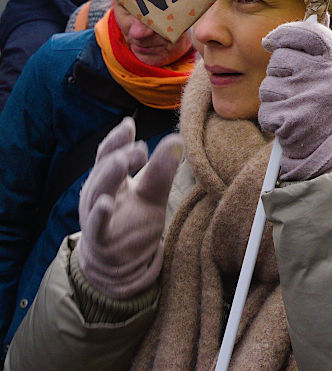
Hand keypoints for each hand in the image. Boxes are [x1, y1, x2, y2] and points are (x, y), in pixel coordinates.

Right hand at [77, 118, 182, 299]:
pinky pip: (96, 226)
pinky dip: (99, 215)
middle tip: (139, 149)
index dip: (117, 139)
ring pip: (97, 193)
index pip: (107, 153)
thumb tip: (177, 139)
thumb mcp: (152, 193)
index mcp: (108, 179)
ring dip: (109, 175)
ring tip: (122, 161)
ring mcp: (95, 216)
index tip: (129, 124)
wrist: (120, 267)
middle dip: (118, 155)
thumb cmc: (134, 222)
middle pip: (102, 169)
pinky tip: (106, 204)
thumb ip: (162, 168)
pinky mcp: (99, 239)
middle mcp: (98, 194)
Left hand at [259, 18, 331, 180]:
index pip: (306, 31)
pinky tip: (289, 123)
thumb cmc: (329, 102)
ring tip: (294, 106)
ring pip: (267, 86)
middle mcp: (328, 75)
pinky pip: (265, 111)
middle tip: (295, 88)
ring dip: (274, 97)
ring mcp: (311, 98)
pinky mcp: (294, 121)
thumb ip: (320, 45)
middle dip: (278, 73)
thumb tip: (312, 15)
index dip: (283, 33)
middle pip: (278, 59)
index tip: (270, 42)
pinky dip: (271, 119)